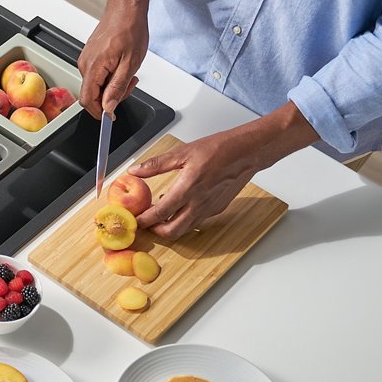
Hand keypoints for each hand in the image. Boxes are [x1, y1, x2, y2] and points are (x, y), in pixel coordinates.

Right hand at [78, 0, 166, 118]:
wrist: (127, 7)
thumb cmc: (129, 29)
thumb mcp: (130, 64)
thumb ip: (117, 88)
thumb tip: (108, 107)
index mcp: (93, 68)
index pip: (88, 100)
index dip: (99, 112)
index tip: (111, 117)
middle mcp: (84, 63)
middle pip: (92, 93)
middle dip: (111, 96)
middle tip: (130, 84)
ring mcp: (86, 58)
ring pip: (96, 83)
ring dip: (112, 84)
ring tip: (128, 71)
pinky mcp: (90, 54)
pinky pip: (97, 73)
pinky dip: (110, 75)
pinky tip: (122, 65)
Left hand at [126, 129, 264, 239]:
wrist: (247, 153)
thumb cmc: (218, 150)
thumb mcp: (182, 153)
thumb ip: (156, 164)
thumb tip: (135, 170)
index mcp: (187, 189)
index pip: (160, 214)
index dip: (144, 220)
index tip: (134, 220)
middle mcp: (199, 204)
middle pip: (172, 231)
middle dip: (156, 230)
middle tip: (146, 221)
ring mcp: (209, 209)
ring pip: (185, 229)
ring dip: (170, 226)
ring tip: (160, 213)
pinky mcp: (218, 209)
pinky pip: (197, 221)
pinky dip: (184, 219)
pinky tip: (179, 205)